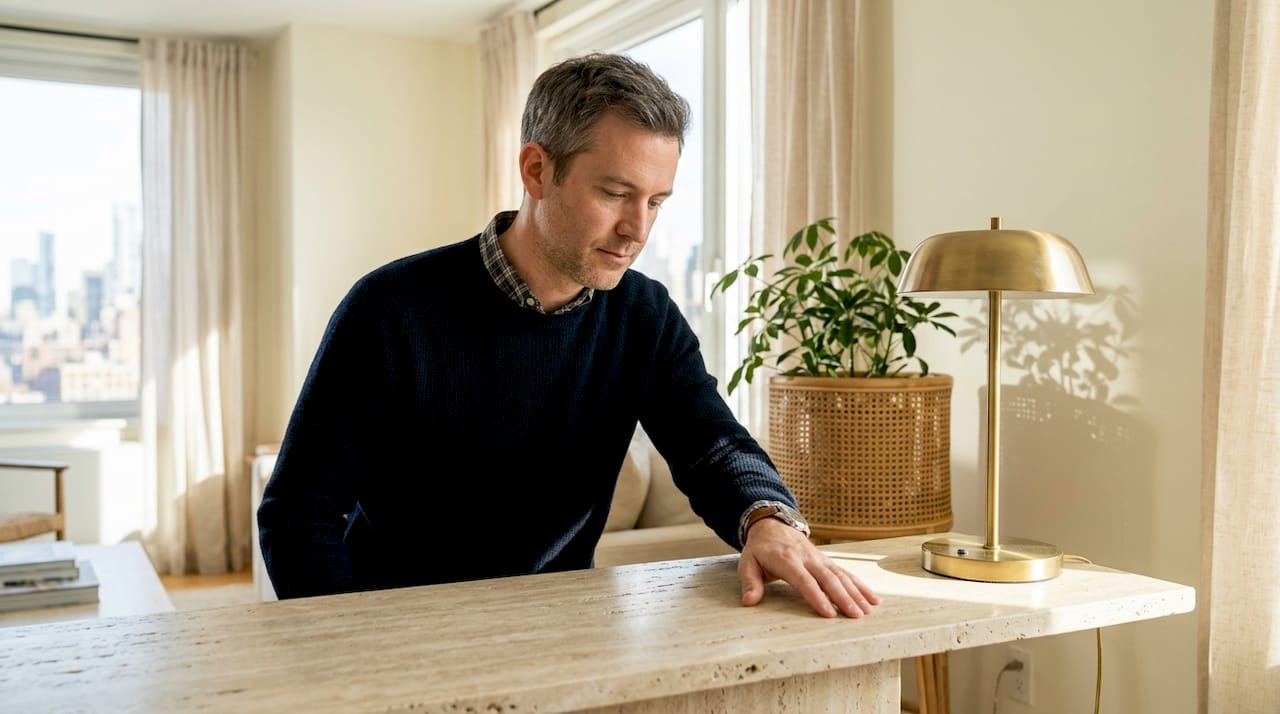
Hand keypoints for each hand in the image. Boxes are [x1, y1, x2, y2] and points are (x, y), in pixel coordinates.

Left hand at [738, 518, 879, 617]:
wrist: (772, 524)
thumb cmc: (760, 549)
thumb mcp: (747, 563)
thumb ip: (750, 582)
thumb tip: (749, 602)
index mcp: (787, 560)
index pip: (804, 581)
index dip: (816, 597)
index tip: (828, 613)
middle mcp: (808, 558)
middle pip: (828, 579)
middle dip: (843, 598)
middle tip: (856, 616)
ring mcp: (820, 559)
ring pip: (841, 576)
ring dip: (856, 593)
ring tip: (868, 611)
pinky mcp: (827, 560)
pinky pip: (846, 573)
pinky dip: (860, 585)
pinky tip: (873, 599)